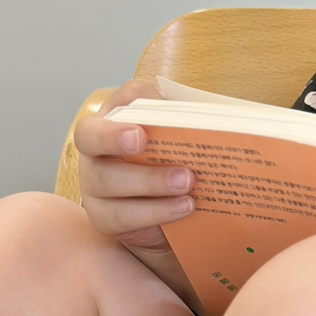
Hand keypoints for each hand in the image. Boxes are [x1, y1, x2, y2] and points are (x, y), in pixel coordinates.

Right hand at [75, 79, 194, 254]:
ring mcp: (93, 182)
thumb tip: (224, 117)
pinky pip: (121, 215)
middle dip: (117, 139)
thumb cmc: (176, 160)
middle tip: (146, 143)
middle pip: (91, 137)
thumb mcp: (186, 136)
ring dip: (149, 181)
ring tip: (186, 183)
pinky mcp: (102, 216)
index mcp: (120, 115)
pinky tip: (183, 207)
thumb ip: (194, 121)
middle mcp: (96, 146)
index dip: (130, 101)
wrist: (165, 210)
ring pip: (106, 180)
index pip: (118, 99)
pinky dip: (155, 212)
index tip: (144, 124)